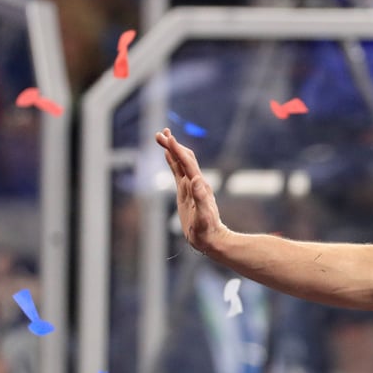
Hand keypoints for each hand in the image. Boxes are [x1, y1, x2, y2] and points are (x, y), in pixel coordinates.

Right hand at [156, 128, 227, 254]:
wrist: (212, 239)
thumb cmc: (207, 231)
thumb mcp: (204, 217)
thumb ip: (201, 199)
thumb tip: (196, 180)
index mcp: (198, 187)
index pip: (187, 163)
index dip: (177, 150)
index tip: (168, 137)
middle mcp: (196, 183)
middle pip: (184, 158)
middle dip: (173, 145)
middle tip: (160, 133)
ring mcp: (191, 187)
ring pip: (181, 163)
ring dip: (172, 149)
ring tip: (162, 137)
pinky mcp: (186, 192)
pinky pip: (179, 172)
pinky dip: (173, 161)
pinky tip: (168, 155)